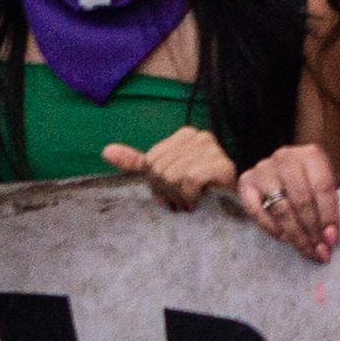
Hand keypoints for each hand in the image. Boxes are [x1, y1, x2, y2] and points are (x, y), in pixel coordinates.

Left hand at [102, 125, 238, 210]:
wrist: (234, 206)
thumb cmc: (199, 190)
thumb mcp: (164, 174)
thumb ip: (136, 162)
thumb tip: (105, 151)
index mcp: (185, 134)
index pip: (151, 160)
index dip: (157, 183)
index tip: (174, 192)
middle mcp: (199, 136)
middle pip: (160, 169)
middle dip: (168, 191)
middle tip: (184, 198)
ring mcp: (211, 148)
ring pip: (172, 176)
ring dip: (180, 196)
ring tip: (194, 199)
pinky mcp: (220, 164)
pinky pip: (188, 181)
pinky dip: (191, 196)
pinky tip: (202, 198)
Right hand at [234, 142, 339, 260]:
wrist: (277, 169)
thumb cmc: (307, 181)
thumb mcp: (322, 185)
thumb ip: (328, 208)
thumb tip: (330, 239)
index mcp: (311, 154)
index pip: (323, 187)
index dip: (329, 216)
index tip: (332, 240)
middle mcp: (285, 157)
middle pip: (302, 200)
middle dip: (312, 230)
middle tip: (320, 251)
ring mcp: (263, 169)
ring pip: (281, 209)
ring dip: (295, 235)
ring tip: (306, 249)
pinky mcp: (246, 182)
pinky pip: (257, 212)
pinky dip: (272, 229)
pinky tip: (285, 239)